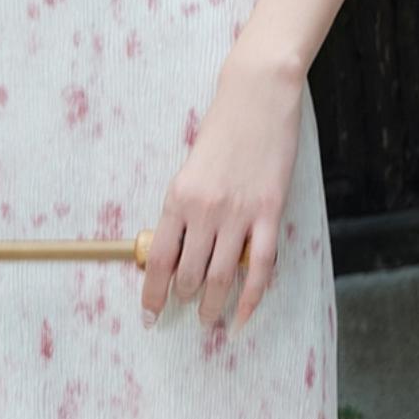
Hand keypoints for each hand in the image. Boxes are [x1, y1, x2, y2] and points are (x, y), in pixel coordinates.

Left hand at [139, 55, 303, 332]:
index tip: (149, 315)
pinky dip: (251, 299)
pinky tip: (242, 317)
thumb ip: (184, 209)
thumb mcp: (190, 170)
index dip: (152, 293)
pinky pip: (260, 267)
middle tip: (185, 314)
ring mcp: (238, 213)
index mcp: (176, 198)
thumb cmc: (221, 129)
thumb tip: (176, 251)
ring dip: (213, 307)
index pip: (159, 259)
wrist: (255, 97)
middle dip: (185, 300)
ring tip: (208, 322)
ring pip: (222, 277)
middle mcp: (204, 210)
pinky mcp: (269, 212)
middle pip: (190, 274)